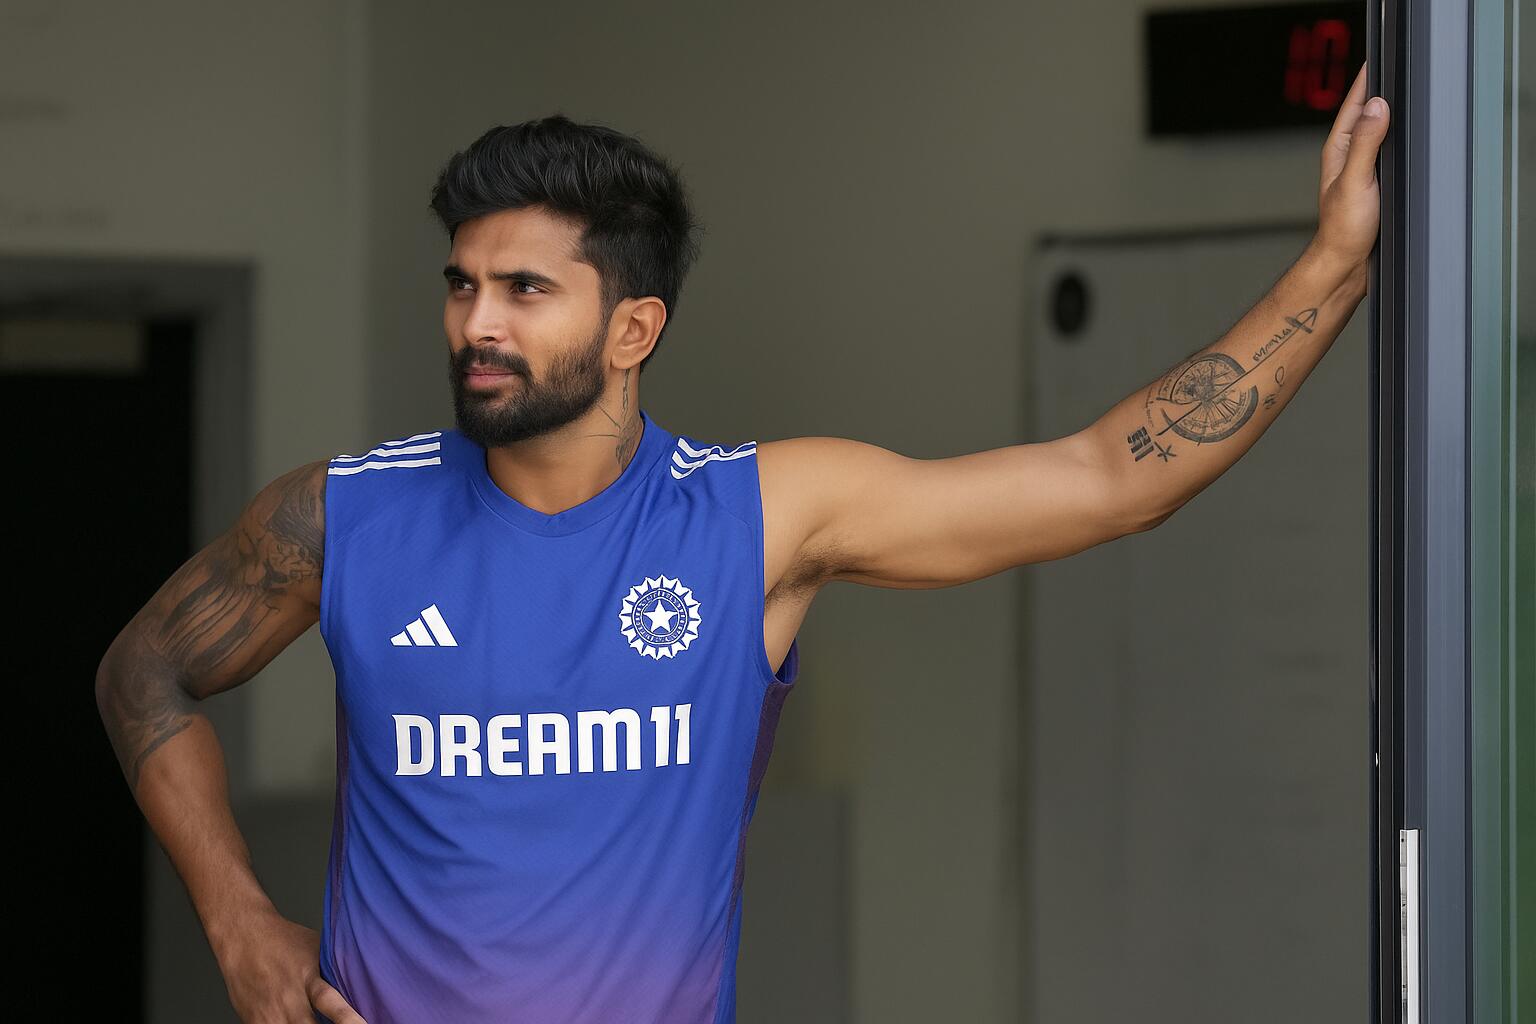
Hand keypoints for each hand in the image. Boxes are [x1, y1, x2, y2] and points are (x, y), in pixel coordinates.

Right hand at [214, 908, 366, 1022]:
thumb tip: (367, 976)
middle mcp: (289, 1001)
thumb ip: (335, 969)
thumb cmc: (284, 941)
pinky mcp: (254, 1022)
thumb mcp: (317, 949)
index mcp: (309, 979)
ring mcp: (270, 1015)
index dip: (348, 1020)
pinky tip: (293, 1022)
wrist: (242, 936)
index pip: (331, 1004)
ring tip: (317, 1022)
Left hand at [1313, 61, 1388, 270]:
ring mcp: (1361, 171)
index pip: (1354, 105)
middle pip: (1368, 117)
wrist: (1346, 265)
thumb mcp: (1356, 180)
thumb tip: (1378, 107)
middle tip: (1397, 75)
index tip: (1378, 61)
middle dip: (1380, 94)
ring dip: (1390, 119)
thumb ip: (1366, 143)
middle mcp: (1348, 158)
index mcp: (1339, 150)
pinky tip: (1407, 143)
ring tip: (1404, 100)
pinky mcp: (1373, 185)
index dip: (1366, 81)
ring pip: (1379, 136)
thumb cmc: (1343, 229)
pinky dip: (1397, 144)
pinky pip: (1388, 155)